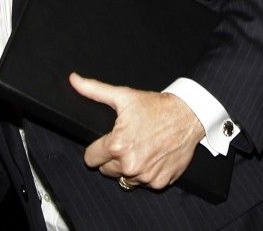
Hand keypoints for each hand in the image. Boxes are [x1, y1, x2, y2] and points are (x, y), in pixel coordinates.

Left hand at [69, 72, 203, 189]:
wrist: (188, 115)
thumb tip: (74, 80)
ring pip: (125, 179)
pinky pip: (144, 183)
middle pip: (106, 170)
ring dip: (129, 168)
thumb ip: (94, 90)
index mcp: (117, 145)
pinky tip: (153, 156)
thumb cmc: (156, 106)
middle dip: (112, 158)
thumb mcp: (123, 96)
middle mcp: (130, 164)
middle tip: (127, 142)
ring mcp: (145, 176)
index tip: (106, 143)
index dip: (96, 149)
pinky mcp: (159, 182)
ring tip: (140, 148)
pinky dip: (147, 173)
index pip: (91, 159)